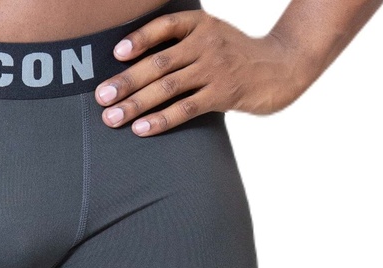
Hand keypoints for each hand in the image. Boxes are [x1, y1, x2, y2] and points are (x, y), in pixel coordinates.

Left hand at [95, 10, 312, 135]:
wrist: (281, 66)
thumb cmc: (235, 54)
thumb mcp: (211, 35)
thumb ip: (180, 43)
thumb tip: (134, 63)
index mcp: (200, 24)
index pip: (165, 26)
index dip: (140, 39)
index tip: (116, 54)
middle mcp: (206, 43)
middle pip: (159, 63)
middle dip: (126, 81)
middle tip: (101, 96)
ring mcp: (215, 68)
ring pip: (168, 87)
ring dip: (136, 104)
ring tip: (112, 117)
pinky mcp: (223, 93)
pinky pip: (186, 108)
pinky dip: (161, 119)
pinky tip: (141, 128)